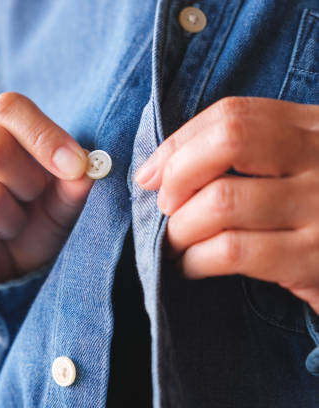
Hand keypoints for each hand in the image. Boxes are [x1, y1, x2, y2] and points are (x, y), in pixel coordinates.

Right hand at [0, 92, 92, 291]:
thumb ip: (72, 185)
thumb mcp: (58, 204)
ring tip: (5, 228)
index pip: (8, 108)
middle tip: (28, 202)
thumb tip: (87, 168)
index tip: (75, 166)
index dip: (46, 137)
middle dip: (27, 185)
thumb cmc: (26, 222)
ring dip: (9, 223)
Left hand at [135, 97, 318, 312]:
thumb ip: (244, 155)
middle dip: (178, 174)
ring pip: (223, 201)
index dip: (178, 143)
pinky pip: (234, 251)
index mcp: (314, 128)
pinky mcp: (315, 259)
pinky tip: (191, 266)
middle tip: (165, 207)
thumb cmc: (313, 213)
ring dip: (179, 227)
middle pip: (230, 141)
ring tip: (173, 243)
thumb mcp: (294, 168)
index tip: (150, 174)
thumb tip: (155, 172)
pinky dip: (196, 259)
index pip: (232, 115)